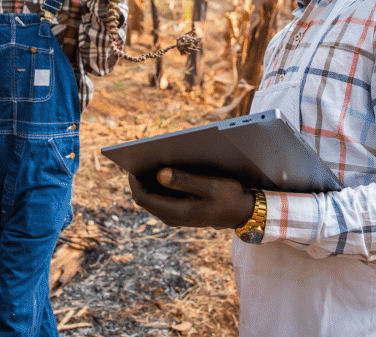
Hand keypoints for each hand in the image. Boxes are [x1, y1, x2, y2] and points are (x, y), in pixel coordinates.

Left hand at [128, 168, 255, 229]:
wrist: (242, 212)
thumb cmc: (228, 197)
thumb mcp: (209, 185)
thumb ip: (184, 180)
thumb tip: (159, 174)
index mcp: (177, 212)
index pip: (142, 197)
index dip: (134, 180)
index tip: (133, 163)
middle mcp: (172, 217)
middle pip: (144, 198)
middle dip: (141, 178)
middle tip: (140, 157)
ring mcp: (174, 215)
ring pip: (151, 198)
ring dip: (149, 181)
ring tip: (150, 160)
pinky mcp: (179, 211)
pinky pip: (160, 198)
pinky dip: (158, 184)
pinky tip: (163, 169)